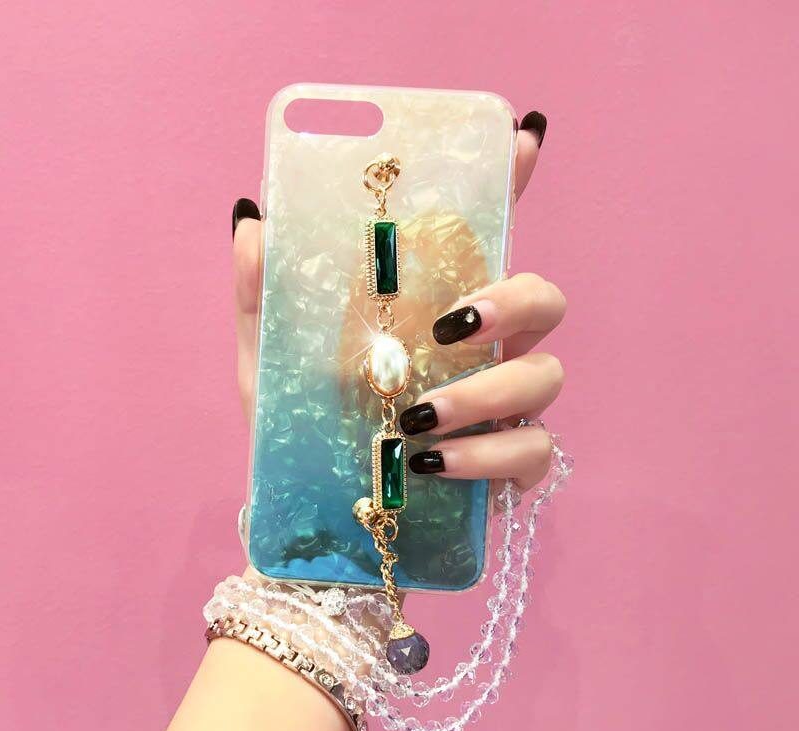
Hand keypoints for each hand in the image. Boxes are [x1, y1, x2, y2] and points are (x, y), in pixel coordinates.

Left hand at [232, 111, 563, 492]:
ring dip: (486, 393)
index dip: (510, 185)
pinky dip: (487, 456)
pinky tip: (431, 462)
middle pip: (545, 300)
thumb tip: (253, 219)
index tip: (523, 139)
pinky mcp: (511, 468)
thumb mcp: (269, 360)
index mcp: (432, 310)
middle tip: (449, 327)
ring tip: (416, 417)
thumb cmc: (303, 430)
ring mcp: (505, 409)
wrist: (318, 522)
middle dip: (514, 303)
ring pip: (546, 376)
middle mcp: (482, 351)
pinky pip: (533, 452)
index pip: (485, 236)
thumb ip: (261, 294)